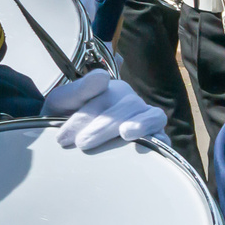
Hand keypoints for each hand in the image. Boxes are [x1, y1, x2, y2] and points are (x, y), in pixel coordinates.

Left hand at [42, 71, 163, 151]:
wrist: (71, 139)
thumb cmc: (66, 119)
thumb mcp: (62, 103)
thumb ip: (79, 89)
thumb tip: (102, 76)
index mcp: (113, 90)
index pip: (104, 98)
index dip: (84, 117)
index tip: (63, 138)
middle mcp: (133, 102)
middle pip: (127, 107)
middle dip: (104, 126)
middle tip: (82, 144)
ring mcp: (146, 120)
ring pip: (152, 116)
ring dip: (140, 125)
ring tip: (126, 134)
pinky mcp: (155, 139)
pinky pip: (162, 136)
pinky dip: (158, 140)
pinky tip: (143, 148)